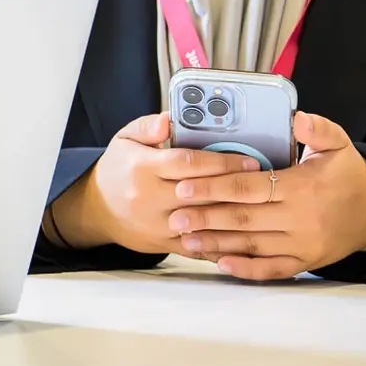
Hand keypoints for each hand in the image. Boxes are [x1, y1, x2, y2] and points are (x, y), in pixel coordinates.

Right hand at [52, 112, 260, 253]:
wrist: (98, 209)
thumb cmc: (118, 170)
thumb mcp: (125, 139)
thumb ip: (149, 126)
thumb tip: (170, 119)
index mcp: (142, 168)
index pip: (188, 163)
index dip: (223, 161)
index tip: (250, 160)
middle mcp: (149, 197)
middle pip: (202, 194)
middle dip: (238, 188)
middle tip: (267, 182)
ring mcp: (158, 224)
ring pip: (205, 222)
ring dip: (236, 216)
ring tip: (263, 208)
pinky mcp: (165, 243)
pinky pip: (200, 246)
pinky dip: (224, 242)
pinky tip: (247, 236)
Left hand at [165, 111, 365, 279]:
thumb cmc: (349, 174)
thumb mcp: (339, 144)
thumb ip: (317, 129)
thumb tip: (296, 118)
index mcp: (302, 187)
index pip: (249, 187)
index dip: (215, 186)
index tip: (185, 186)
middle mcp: (301, 218)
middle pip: (245, 218)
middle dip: (206, 217)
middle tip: (175, 216)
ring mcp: (304, 244)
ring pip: (253, 245)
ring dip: (218, 243)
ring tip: (186, 239)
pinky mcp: (307, 261)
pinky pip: (273, 269)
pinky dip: (247, 269)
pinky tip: (222, 264)